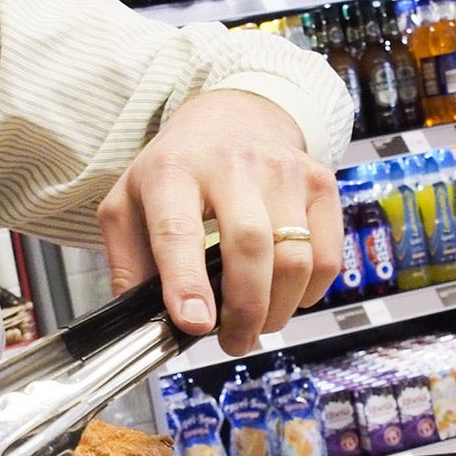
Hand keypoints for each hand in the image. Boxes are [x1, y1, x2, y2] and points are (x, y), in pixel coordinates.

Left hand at [98, 89, 342, 355]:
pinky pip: (327, 257)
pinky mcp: (319, 183)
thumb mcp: (129, 203)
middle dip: (245, 308)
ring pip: (294, 258)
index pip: (179, 229)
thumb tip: (142, 321)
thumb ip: (128, 263)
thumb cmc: (179, 168)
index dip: (187, 281)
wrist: (234, 115)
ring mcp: (282, 171)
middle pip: (251, 245)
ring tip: (256, 323)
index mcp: (173, 171)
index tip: (193, 323)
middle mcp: (232, 164)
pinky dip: (308, 292)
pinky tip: (284, 294)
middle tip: (232, 340)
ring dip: (277, 309)